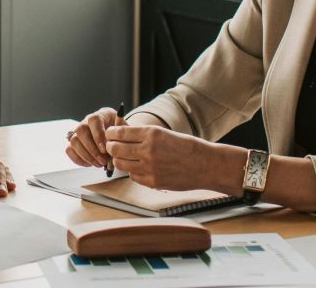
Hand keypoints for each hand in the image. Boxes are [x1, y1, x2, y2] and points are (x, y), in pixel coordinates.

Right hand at [65, 107, 123, 167]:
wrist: (115, 137)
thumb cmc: (120, 134)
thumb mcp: (125, 132)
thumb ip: (121, 137)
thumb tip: (115, 148)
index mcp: (101, 115)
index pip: (94, 120)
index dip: (98, 135)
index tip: (105, 149)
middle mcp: (86, 121)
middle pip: (81, 130)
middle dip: (92, 149)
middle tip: (103, 161)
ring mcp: (78, 131)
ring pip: (74, 141)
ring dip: (86, 156)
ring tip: (99, 164)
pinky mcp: (73, 142)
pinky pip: (69, 150)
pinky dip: (79, 159)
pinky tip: (90, 164)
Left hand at [103, 125, 241, 192]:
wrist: (205, 165)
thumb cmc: (187, 147)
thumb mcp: (165, 134)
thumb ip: (144, 135)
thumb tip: (122, 135)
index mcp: (152, 133)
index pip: (120, 133)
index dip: (111, 133)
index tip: (110, 134)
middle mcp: (148, 150)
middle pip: (116, 149)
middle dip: (111, 147)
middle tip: (112, 146)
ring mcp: (149, 167)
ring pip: (121, 164)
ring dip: (120, 160)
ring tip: (124, 157)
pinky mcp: (152, 181)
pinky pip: (133, 176)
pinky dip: (133, 171)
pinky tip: (139, 167)